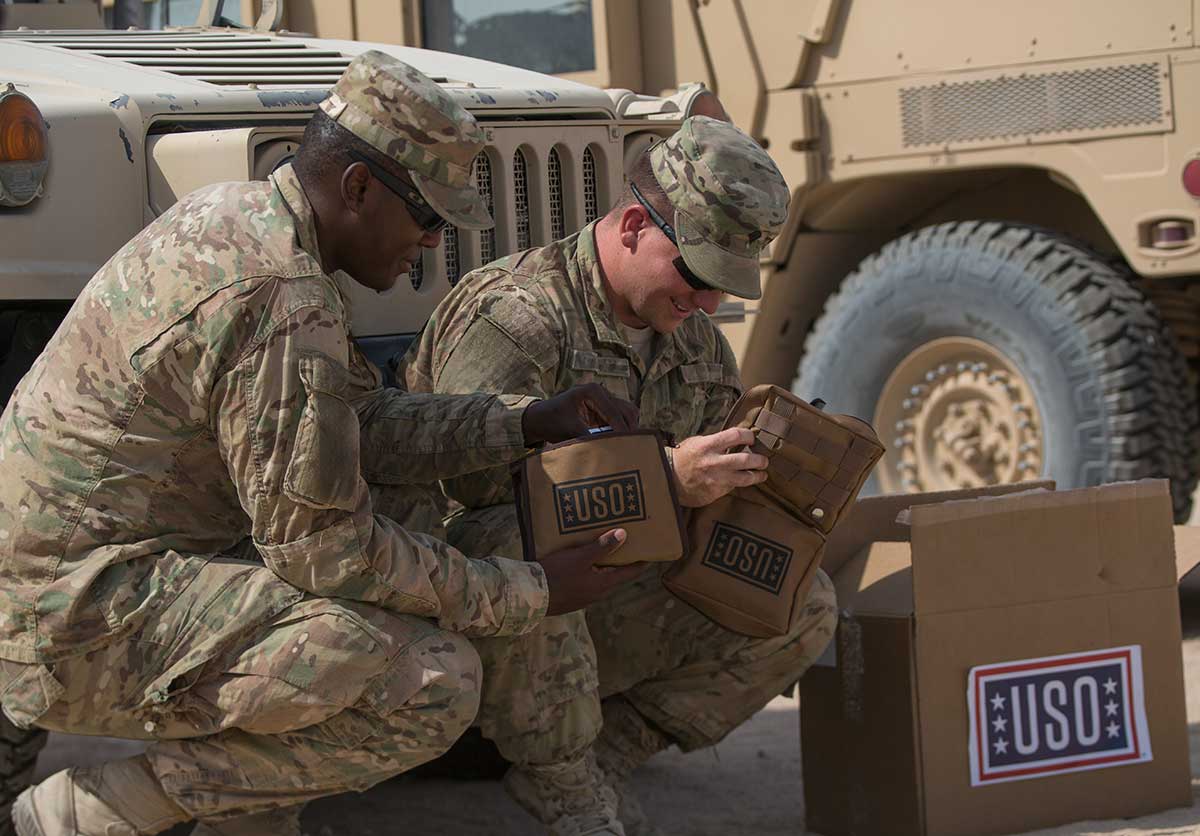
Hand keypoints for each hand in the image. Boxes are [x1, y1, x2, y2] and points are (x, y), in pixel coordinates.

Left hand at [522, 383, 638, 445]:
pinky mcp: (604, 410)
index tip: (628, 447)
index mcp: (593, 391)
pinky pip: (621, 419)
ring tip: (626, 447)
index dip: (622, 431)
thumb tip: (607, 449)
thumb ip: (589, 437)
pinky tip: (619, 443)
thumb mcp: (569, 429)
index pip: (614, 412)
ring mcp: (604, 400)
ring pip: (628, 414)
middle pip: (628, 411)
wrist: (541, 418)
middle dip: (630, 430)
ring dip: (628, 430)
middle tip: (630, 449)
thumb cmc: (551, 420)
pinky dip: (622, 430)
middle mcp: (602, 392)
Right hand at [541, 529, 644, 615]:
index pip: (630, 572)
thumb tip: (624, 535)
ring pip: (599, 579)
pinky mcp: (571, 598)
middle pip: (615, 575)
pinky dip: (589, 571)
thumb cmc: (557, 575)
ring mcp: (583, 597)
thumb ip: (602, 547)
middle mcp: (597, 593)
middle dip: (621, 560)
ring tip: (602, 549)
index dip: (641, 562)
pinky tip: (580, 562)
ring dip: (603, 566)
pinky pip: (586, 582)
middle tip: (625, 544)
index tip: (650, 552)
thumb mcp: (580, 557)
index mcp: (603, 584)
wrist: (531, 596)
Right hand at [670, 427, 767, 506]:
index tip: (752, 439)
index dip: (748, 436)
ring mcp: (716, 478)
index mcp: (708, 445)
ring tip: (762, 474)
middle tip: (764, 460)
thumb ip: (716, 441)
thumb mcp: (697, 442)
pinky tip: (744, 482)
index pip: (736, 435)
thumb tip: (736, 439)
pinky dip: (740, 484)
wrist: (669, 478)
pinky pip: (734, 487)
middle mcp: (714, 461)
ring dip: (757, 475)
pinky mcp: (716, 492)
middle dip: (760, 459)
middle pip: (746, 459)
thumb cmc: (683, 457)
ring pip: (745, 478)